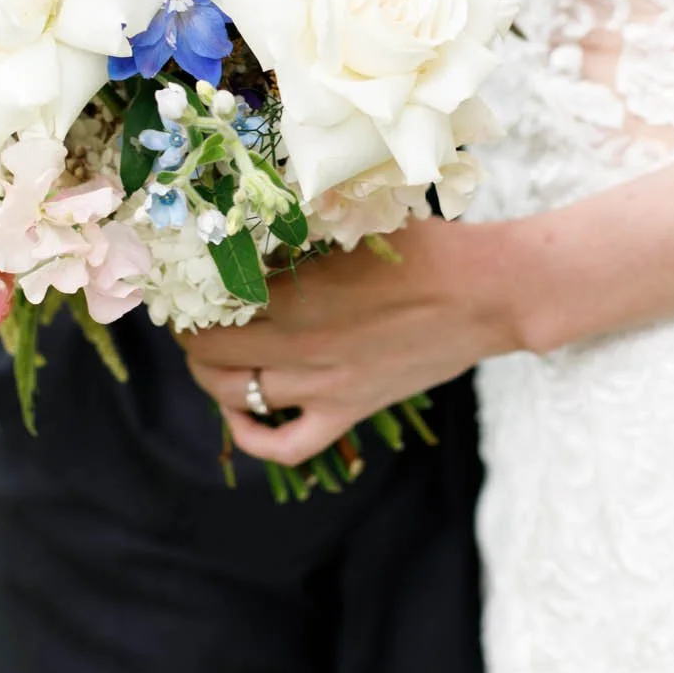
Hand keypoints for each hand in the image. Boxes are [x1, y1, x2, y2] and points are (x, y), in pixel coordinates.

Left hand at [185, 218, 516, 467]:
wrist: (487, 294)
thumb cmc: (427, 247)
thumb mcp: (353, 226)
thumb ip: (300, 235)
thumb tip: (252, 234)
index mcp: (296, 294)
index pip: (211, 303)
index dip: (187, 294)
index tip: (186, 282)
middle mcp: (300, 346)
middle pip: (209, 352)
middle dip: (189, 333)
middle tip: (190, 316)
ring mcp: (322, 386)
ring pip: (235, 396)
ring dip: (210, 376)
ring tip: (209, 356)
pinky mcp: (348, 411)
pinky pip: (286, 446)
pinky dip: (253, 438)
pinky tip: (243, 415)